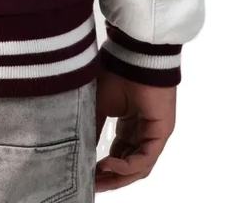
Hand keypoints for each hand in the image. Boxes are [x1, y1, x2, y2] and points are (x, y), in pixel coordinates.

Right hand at [94, 68, 175, 191]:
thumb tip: (81, 150)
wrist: (133, 57)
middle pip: (128, 164)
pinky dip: (127, 166)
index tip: (87, 175)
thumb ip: (93, 128)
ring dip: (118, 176)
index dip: (104, 167)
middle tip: (92, 185)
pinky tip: (109, 164)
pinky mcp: (161, 133)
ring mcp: (153, 133)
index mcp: (128, 122)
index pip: (118, 153)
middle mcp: (142, 130)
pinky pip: (145, 158)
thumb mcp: (98, 105)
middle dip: (110, 177)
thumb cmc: (116, 73)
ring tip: (98, 180)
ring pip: (138, 166)